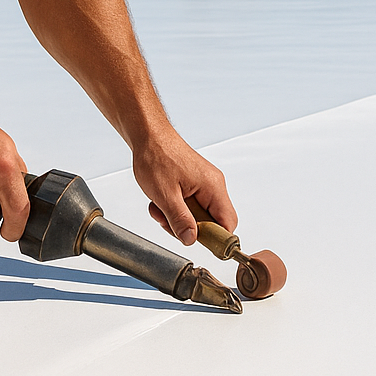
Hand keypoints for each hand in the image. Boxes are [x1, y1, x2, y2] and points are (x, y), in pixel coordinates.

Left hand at [132, 132, 236, 247]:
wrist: (147, 135)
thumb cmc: (157, 156)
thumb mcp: (165, 195)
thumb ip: (180, 220)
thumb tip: (191, 240)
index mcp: (214, 188)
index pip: (227, 223)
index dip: (214, 238)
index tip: (194, 240)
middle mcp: (213, 186)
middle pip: (211, 222)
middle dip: (187, 226)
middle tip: (167, 220)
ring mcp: (203, 184)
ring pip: (197, 215)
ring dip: (176, 217)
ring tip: (159, 207)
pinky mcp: (193, 183)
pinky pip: (189, 205)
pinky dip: (173, 207)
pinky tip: (159, 201)